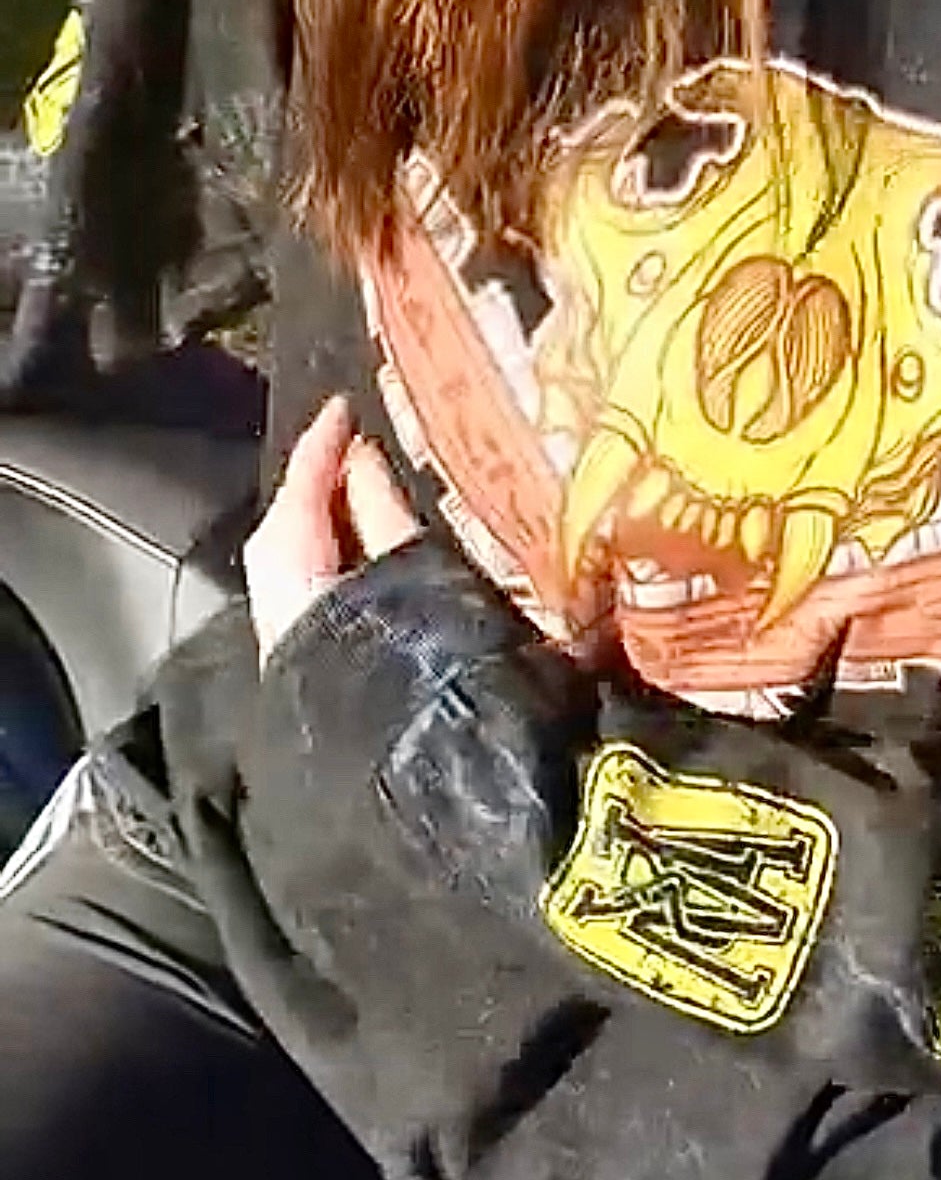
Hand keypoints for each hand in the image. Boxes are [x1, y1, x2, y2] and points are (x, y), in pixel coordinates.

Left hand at [243, 396, 419, 664]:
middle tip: (360, 443)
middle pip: (290, 529)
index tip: (344, 408)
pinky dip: (334, 558)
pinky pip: (311, 591)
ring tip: (369, 487)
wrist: (419, 771)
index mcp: (298, 583)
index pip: (297, 498)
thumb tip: (361, 455)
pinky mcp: (311, 662)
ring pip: (297, 561)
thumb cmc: (420, 671)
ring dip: (330, 520)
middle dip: (322, 484)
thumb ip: (384, 515)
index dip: (319, 448)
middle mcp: (281, 609)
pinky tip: (363, 547)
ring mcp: (293, 639)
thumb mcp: (413, 575)